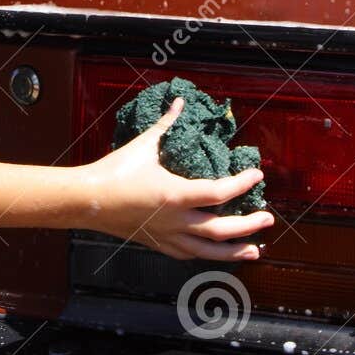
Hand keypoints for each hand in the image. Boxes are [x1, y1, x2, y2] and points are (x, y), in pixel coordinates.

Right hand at [79, 96, 273, 261]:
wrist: (86, 201)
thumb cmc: (114, 171)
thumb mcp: (144, 145)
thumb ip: (168, 124)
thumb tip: (181, 101)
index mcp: (174, 194)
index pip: (219, 193)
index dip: (242, 184)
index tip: (257, 175)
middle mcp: (175, 221)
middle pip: (221, 229)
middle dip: (249, 225)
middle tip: (268, 217)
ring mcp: (167, 236)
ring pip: (208, 251)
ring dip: (235, 250)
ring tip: (256, 249)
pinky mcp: (158, 244)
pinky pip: (189, 254)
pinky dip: (207, 253)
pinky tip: (218, 251)